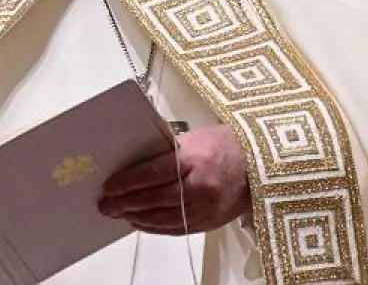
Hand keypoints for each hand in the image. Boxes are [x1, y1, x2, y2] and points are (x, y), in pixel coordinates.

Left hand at [98, 124, 249, 234]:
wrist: (261, 164)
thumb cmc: (228, 145)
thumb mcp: (197, 138)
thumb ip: (169, 151)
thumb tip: (137, 164)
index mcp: (196, 157)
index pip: (153, 172)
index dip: (128, 182)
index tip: (110, 186)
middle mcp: (201, 184)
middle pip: (154, 198)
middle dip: (126, 203)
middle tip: (106, 205)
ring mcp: (206, 207)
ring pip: (162, 218)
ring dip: (137, 217)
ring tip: (120, 214)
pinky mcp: (210, 222)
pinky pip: (176, 229)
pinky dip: (155, 227)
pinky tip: (141, 223)